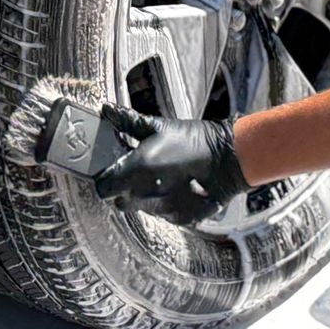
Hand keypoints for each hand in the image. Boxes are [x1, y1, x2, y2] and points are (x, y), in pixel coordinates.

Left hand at [91, 104, 250, 223]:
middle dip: (124, 190)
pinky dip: (164, 204)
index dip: (105, 180)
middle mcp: (144, 194)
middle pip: (119, 201)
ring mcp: (161, 209)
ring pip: (140, 208)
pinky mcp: (177, 219)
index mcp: (135, 170)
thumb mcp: (159, 126)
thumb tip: (108, 110)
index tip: (113, 171)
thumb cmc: (192, 140)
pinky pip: (161, 214)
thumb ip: (128, 122)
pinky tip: (176, 188)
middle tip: (138, 174)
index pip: (103, 188)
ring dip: (145, 197)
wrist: (226, 158)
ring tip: (163, 178)